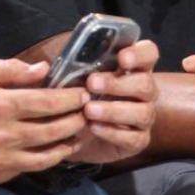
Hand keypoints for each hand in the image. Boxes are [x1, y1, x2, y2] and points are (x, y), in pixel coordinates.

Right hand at [0, 59, 88, 186]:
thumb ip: (10, 71)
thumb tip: (44, 70)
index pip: (49, 102)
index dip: (72, 99)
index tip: (84, 95)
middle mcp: (1, 135)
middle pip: (54, 130)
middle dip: (77, 120)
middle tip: (88, 113)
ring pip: (46, 155)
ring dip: (67, 144)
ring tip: (78, 134)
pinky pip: (26, 168)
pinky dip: (44, 158)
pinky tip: (53, 149)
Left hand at [71, 40, 160, 164]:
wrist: (75, 136)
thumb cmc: (77, 101)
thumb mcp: (71, 82)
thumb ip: (70, 70)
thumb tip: (46, 66)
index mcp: (131, 70)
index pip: (148, 54)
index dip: (139, 54)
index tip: (122, 58)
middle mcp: (143, 92)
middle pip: (146, 84)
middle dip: (118, 83)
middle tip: (92, 84)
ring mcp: (144, 117)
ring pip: (143, 112)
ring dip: (114, 110)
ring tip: (89, 111)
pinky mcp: (139, 140)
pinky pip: (133, 138)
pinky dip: (112, 132)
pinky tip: (93, 128)